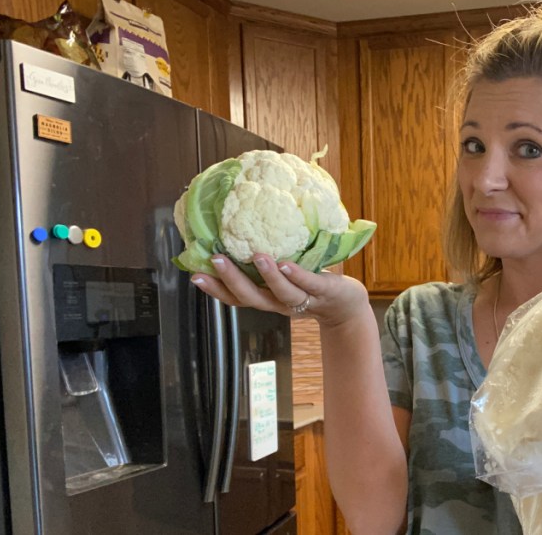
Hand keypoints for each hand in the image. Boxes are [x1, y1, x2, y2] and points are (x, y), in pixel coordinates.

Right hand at [191, 253, 368, 327]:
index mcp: (268, 299)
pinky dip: (296, 275)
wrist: (347, 307)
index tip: (195, 274)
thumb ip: (263, 266)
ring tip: (257, 256)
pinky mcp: (325, 291)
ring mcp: (304, 299)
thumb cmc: (310, 287)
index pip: (237, 298)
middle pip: (252, 298)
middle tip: (215, 259)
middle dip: (232, 280)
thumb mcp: (283, 280)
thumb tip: (241, 235)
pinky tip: (286, 263)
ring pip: (282, 293)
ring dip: (268, 275)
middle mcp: (281, 304)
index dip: (216, 289)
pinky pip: (309, 284)